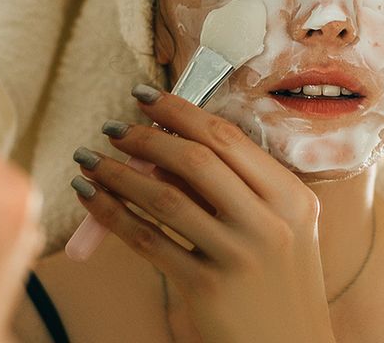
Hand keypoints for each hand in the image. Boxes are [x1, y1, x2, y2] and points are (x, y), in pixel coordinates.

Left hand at [72, 85, 336, 342]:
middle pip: (199, 160)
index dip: (182, 111)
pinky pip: (149, 240)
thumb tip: (166, 149)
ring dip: (120, 173)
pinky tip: (92, 200)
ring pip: (167, 197)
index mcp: (293, 196)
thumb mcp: (281, 230)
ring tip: (90, 160)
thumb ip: (240, 191)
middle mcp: (272, 221)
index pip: (230, 138)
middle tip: (114, 127)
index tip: (146, 97)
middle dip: (148, 136)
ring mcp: (241, 255)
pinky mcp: (208, 287)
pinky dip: (114, 215)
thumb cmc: (278, 284)